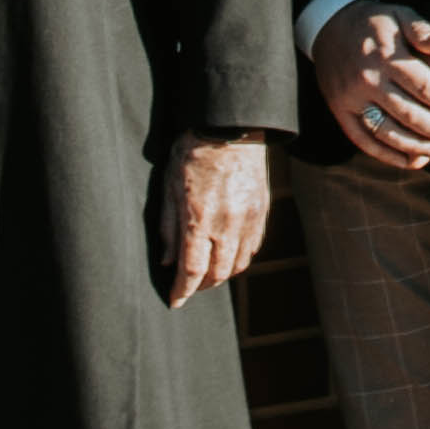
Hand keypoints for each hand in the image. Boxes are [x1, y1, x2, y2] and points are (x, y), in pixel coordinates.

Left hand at [160, 132, 271, 304]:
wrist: (230, 127)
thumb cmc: (192, 153)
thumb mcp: (169, 187)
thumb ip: (168, 227)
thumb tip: (168, 260)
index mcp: (198, 219)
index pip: (192, 271)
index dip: (182, 291)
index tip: (175, 301)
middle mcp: (226, 224)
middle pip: (218, 274)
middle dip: (202, 286)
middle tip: (190, 286)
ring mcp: (248, 219)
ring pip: (238, 264)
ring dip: (222, 274)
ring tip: (208, 272)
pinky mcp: (262, 211)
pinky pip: (253, 247)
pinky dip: (239, 257)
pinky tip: (227, 253)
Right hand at [314, 1, 429, 172]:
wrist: (330, 26)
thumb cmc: (374, 22)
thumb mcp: (399, 14)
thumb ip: (421, 29)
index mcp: (385, 56)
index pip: (423, 86)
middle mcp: (367, 80)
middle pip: (408, 113)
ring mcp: (351, 99)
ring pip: (387, 132)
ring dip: (416, 146)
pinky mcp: (340, 112)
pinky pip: (364, 140)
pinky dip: (388, 155)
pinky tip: (411, 160)